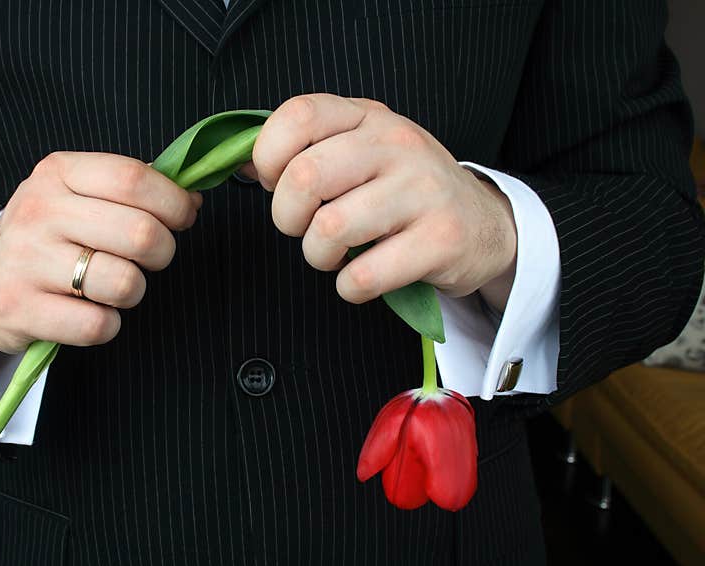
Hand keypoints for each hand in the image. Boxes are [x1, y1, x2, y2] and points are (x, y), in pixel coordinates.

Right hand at [0, 152, 200, 352]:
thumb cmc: (49, 238)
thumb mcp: (78, 196)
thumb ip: (132, 191)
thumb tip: (191, 199)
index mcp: (58, 172)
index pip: (133, 179)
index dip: (174, 202)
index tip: (183, 217)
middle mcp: (38, 211)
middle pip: (140, 233)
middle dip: (163, 252)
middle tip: (149, 259)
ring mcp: (25, 260)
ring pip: (124, 282)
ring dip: (134, 292)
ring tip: (114, 287)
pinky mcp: (19, 309)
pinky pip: (97, 325)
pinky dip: (106, 325)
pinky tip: (89, 313)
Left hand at [247, 94, 516, 311]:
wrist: (486, 225)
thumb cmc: (408, 192)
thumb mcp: (365, 151)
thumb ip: (310, 150)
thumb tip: (241, 164)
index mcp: (369, 117)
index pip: (299, 115)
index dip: (268, 156)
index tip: (274, 184)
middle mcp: (397, 145)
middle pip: (305, 176)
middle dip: (286, 217)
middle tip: (302, 229)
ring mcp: (423, 191)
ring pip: (330, 228)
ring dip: (317, 256)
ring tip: (334, 256)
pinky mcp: (441, 240)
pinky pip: (364, 275)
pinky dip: (349, 288)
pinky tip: (360, 278)